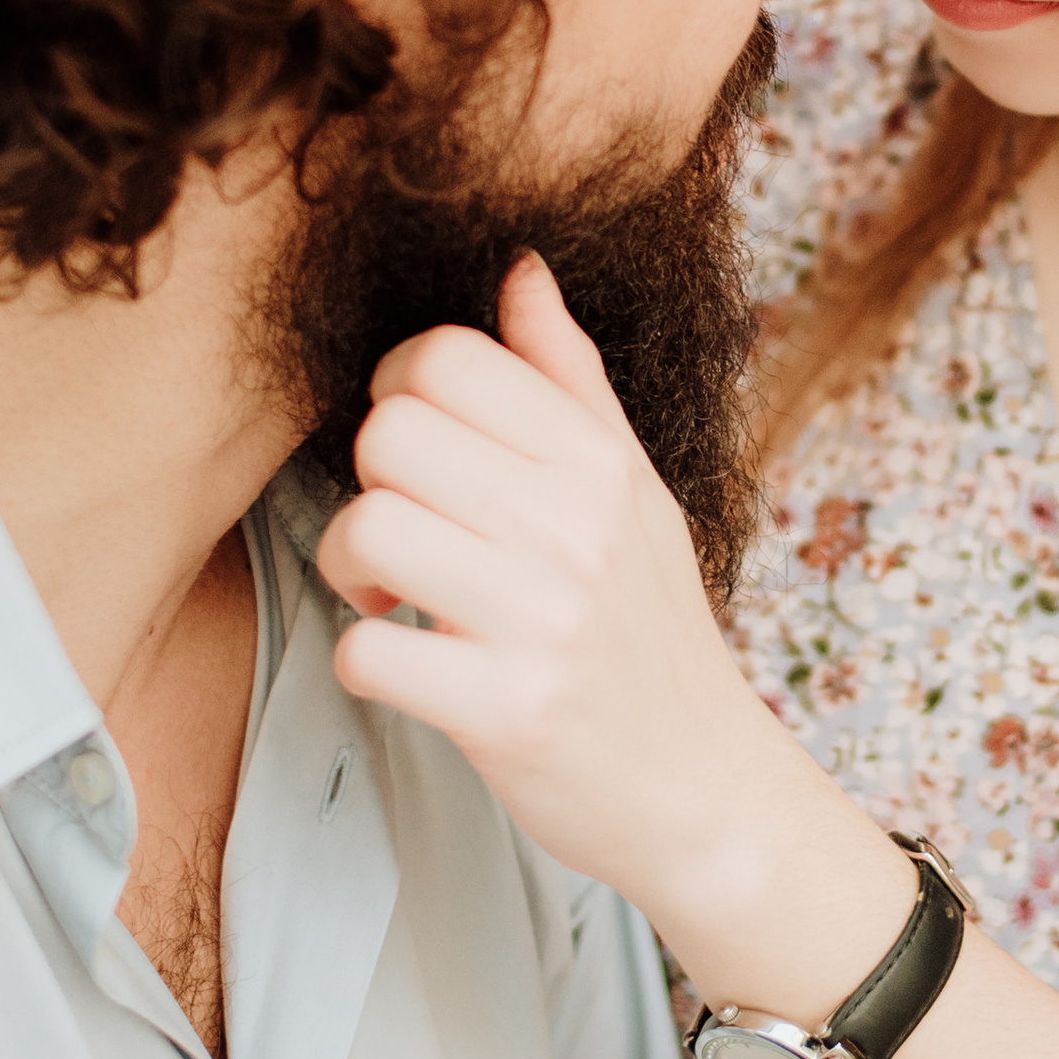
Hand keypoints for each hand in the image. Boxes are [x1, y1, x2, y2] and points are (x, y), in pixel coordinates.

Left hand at [312, 258, 807, 918]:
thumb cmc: (650, 636)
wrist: (707, 790)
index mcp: (601, 464)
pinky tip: (406, 664)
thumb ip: (569, 381)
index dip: (401, 389)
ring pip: (368, 529)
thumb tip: (521, 269)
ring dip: (350, 569)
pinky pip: (366, 653)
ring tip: (390, 598)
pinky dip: (363, 659)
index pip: (451, 356)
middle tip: (403, 527)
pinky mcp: (506, 712)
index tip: (421, 449)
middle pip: (391, 432)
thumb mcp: (633, 495)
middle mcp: (577, 529)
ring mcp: (542, 622)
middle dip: (370, 479)